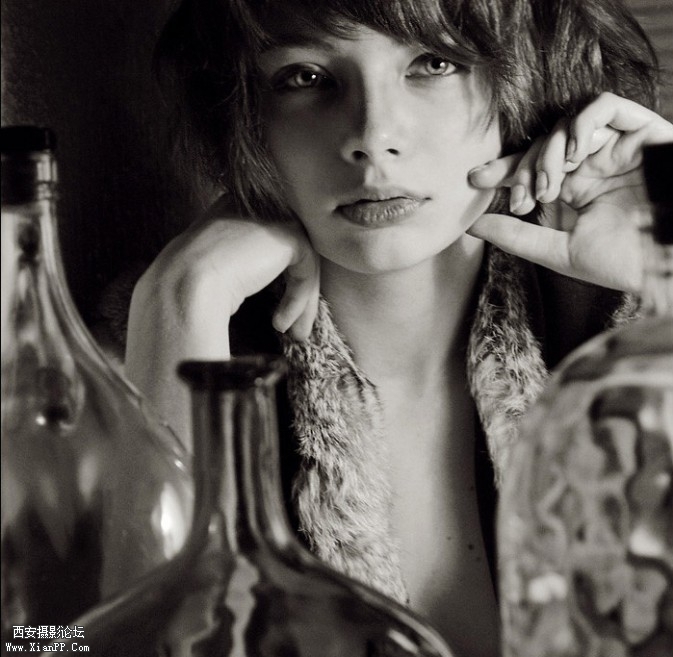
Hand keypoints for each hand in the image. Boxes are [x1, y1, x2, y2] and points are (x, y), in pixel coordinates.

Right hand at [125, 206, 318, 443]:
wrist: (186, 283)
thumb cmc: (189, 285)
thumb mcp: (213, 268)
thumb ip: (238, 264)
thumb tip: (259, 281)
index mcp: (233, 208)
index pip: (267, 243)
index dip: (277, 280)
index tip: (275, 314)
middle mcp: (254, 206)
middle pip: (287, 252)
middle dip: (297, 294)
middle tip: (295, 330)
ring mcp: (273, 216)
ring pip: (300, 262)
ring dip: (301, 302)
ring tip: (294, 334)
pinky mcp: (289, 233)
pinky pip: (305, 268)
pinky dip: (297, 299)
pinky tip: (279, 323)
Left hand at [467, 92, 672, 291]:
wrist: (670, 263)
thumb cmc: (623, 262)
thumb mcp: (558, 251)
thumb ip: (515, 236)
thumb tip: (471, 226)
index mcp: (574, 189)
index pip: (530, 168)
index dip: (502, 169)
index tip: (475, 180)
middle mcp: (592, 164)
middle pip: (542, 144)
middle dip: (523, 168)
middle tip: (527, 198)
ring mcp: (615, 146)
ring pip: (566, 125)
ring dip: (548, 153)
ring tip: (551, 187)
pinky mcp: (642, 130)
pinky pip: (604, 107)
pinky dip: (581, 125)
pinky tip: (574, 155)